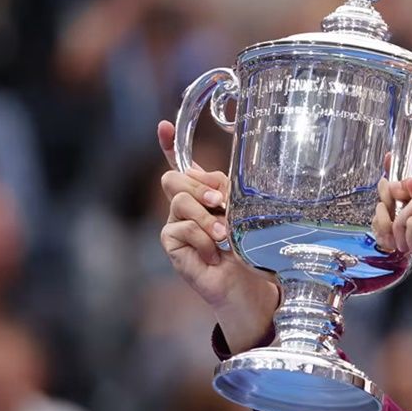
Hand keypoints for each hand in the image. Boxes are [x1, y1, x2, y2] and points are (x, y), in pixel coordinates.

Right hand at [156, 120, 278, 351]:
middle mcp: (185, 206)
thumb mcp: (243, 214)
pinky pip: (180, 229)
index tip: (164, 126)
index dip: (169, 145)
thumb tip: (212, 181)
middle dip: (199, 187)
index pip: (181, 164)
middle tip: (221, 203)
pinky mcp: (171, 244)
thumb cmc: (247, 249)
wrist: (246, 284)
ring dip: (205, 217)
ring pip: (178, 201)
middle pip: (174, 178)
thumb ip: (226, 192)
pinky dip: (201, 240)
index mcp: (202, 193)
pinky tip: (213, 253)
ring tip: (223, 236)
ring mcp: (175, 224)